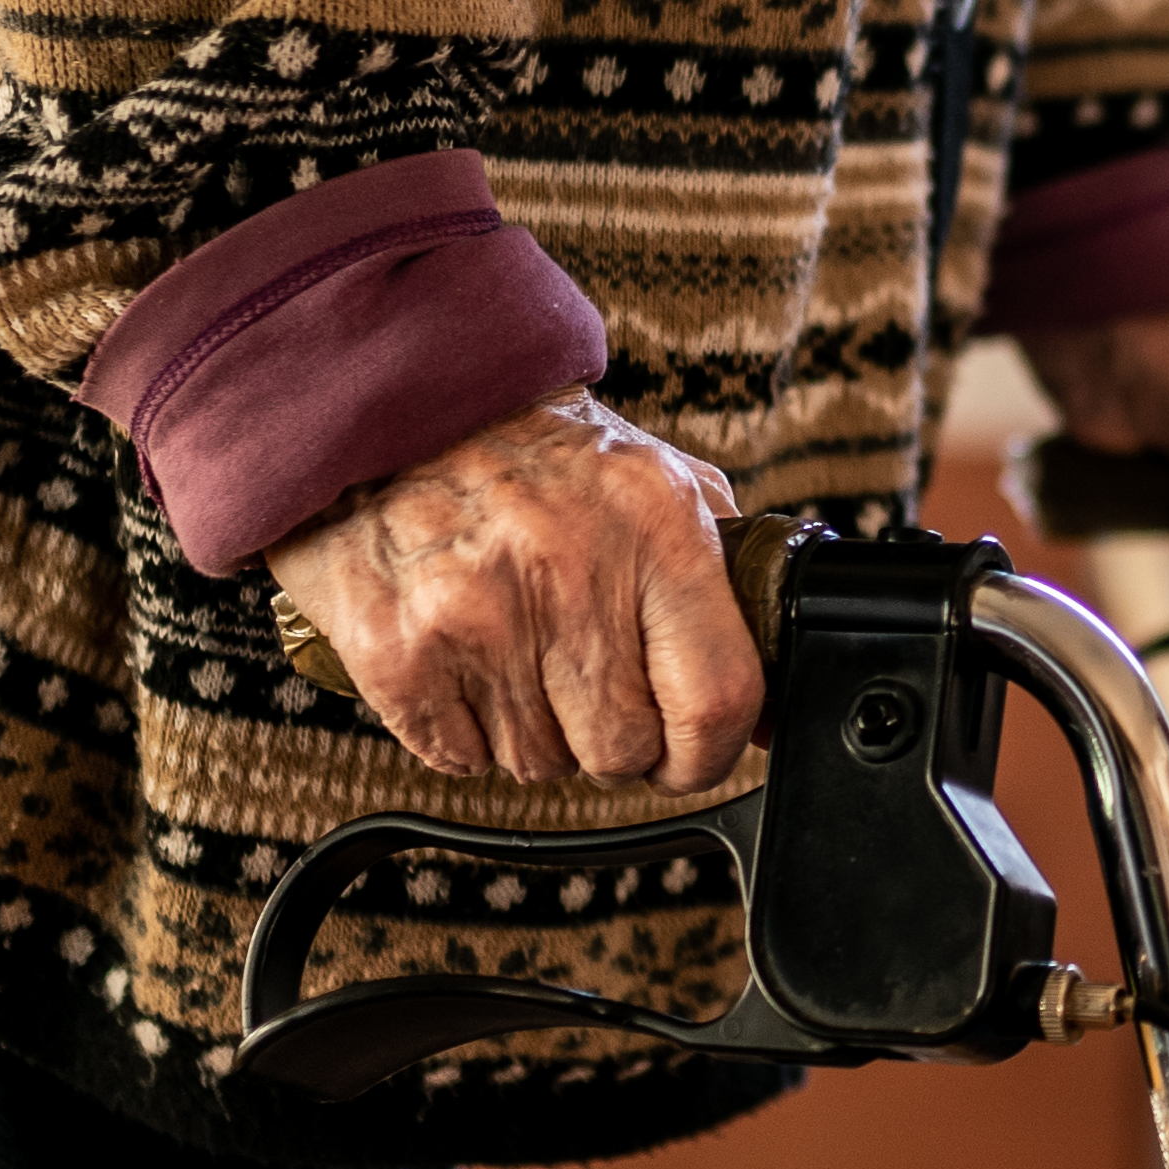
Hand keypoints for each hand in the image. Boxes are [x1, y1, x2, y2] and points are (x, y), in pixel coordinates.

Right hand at [265, 395, 764, 790]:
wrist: (402, 406)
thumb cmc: (537, 453)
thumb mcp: (657, 483)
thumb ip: (724, 580)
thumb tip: (769, 697)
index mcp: (654, 529)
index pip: (715, 701)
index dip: (706, 754)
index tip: (689, 755)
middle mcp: (568, 574)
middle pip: (621, 749)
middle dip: (612, 739)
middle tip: (583, 682)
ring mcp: (478, 618)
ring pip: (538, 762)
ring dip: (536, 732)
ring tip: (517, 653)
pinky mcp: (400, 653)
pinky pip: (459, 757)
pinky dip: (464, 732)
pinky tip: (464, 664)